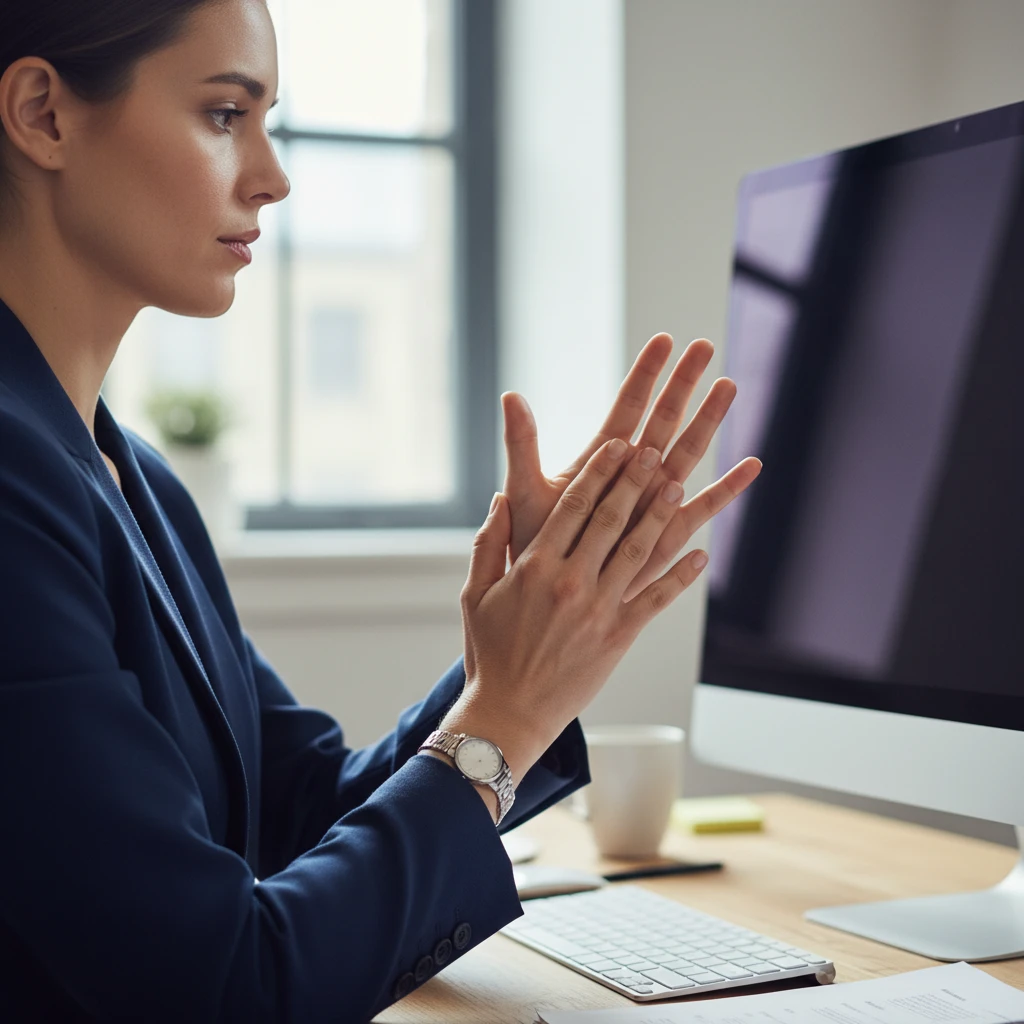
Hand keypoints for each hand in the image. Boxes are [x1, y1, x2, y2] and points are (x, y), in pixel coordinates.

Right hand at [446, 438, 760, 786]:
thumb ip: (488, 544)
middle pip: (609, 519)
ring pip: (636, 551)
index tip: (617, 446)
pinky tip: (700, 555)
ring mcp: (597, 609)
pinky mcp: (618, 637)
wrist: (510, 711)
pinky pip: (655, 599)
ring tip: (678, 485)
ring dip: (660, 516)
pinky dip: (680, 576)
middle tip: (656, 450)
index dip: (599, 472)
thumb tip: (500, 499)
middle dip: (635, 481)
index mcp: (534, 566)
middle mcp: (570, 581)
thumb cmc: (489, 652)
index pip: (572, 506)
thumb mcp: (475, 594)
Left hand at [502, 335, 739, 599]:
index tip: (665, 340)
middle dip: (683, 384)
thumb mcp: (524, 490)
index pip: (628, 405)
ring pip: (687, 453)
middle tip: (704, 345)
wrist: (545, 592)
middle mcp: (631, 474)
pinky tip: (752, 466)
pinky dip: (726, 489)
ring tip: (729, 385)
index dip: (645, 374)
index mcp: (600, 458)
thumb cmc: (533, 541)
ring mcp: (651, 501)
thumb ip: (522, 444)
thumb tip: (510, 394)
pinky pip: (701, 510)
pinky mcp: (664, 535)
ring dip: (708, 420)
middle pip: (663, 420)